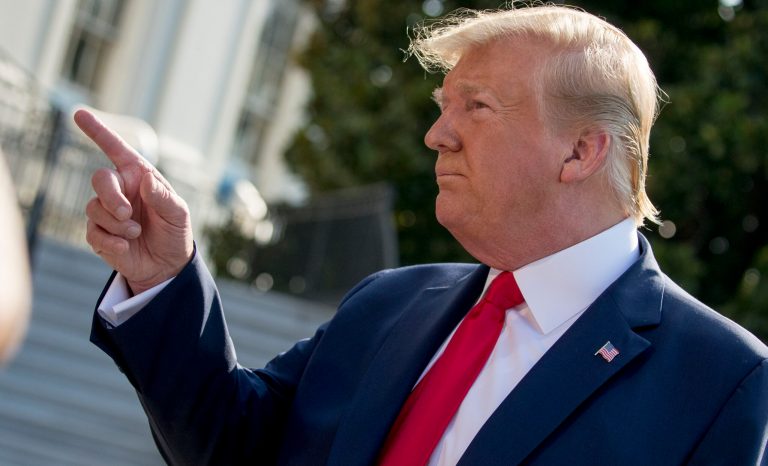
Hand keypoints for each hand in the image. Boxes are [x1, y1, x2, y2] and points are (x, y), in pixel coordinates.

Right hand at [75, 109, 193, 294]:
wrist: (167, 266)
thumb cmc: (175, 233)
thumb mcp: (178, 214)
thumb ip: (163, 197)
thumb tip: (147, 179)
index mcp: (139, 177)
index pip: (116, 150)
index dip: (98, 131)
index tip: (80, 113)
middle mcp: (121, 190)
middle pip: (100, 179)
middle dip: (111, 197)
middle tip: (127, 214)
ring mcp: (107, 212)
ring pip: (94, 208)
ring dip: (116, 224)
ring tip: (136, 234)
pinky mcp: (99, 234)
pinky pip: (92, 232)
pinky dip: (110, 241)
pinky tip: (125, 248)